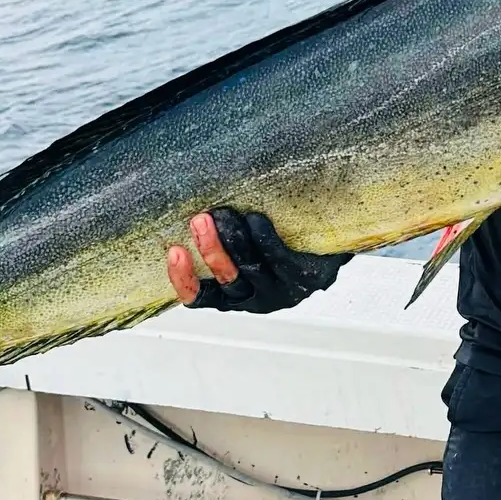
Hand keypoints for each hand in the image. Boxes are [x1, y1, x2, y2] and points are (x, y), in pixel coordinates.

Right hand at [167, 207, 351, 313]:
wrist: (326, 241)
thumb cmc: (275, 238)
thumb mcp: (241, 245)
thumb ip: (217, 236)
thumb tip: (186, 200)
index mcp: (233, 295)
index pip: (199, 297)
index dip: (183, 279)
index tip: (174, 251)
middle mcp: (255, 299)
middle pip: (226, 278)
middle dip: (210, 247)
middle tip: (200, 219)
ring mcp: (281, 290)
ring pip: (250, 267)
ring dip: (233, 239)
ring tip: (224, 213)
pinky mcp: (304, 278)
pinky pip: (279, 259)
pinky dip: (264, 239)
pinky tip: (256, 219)